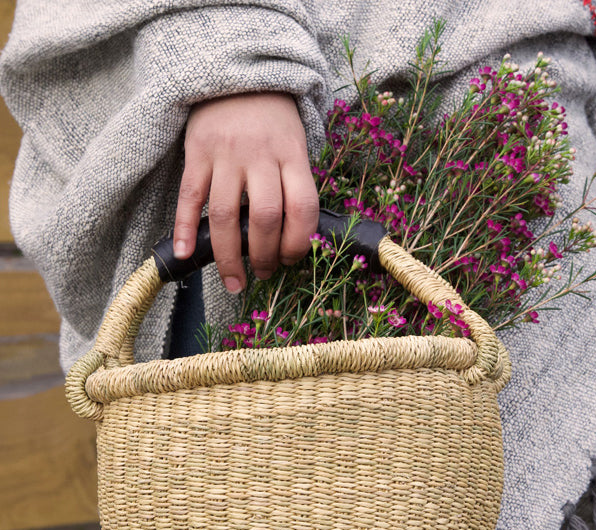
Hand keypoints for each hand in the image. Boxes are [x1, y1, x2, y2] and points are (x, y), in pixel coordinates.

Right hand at [173, 92, 318, 292]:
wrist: (236, 74)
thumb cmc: (272, 120)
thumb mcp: (295, 145)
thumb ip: (295, 184)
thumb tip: (293, 239)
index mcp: (292, 154)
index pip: (303, 207)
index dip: (299, 242)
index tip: (292, 260)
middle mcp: (259, 154)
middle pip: (264, 217)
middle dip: (265, 256)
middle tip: (264, 274)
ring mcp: (225, 154)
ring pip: (223, 214)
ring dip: (229, 256)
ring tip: (234, 281)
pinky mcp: (196, 152)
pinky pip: (189, 196)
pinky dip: (184, 228)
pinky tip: (186, 254)